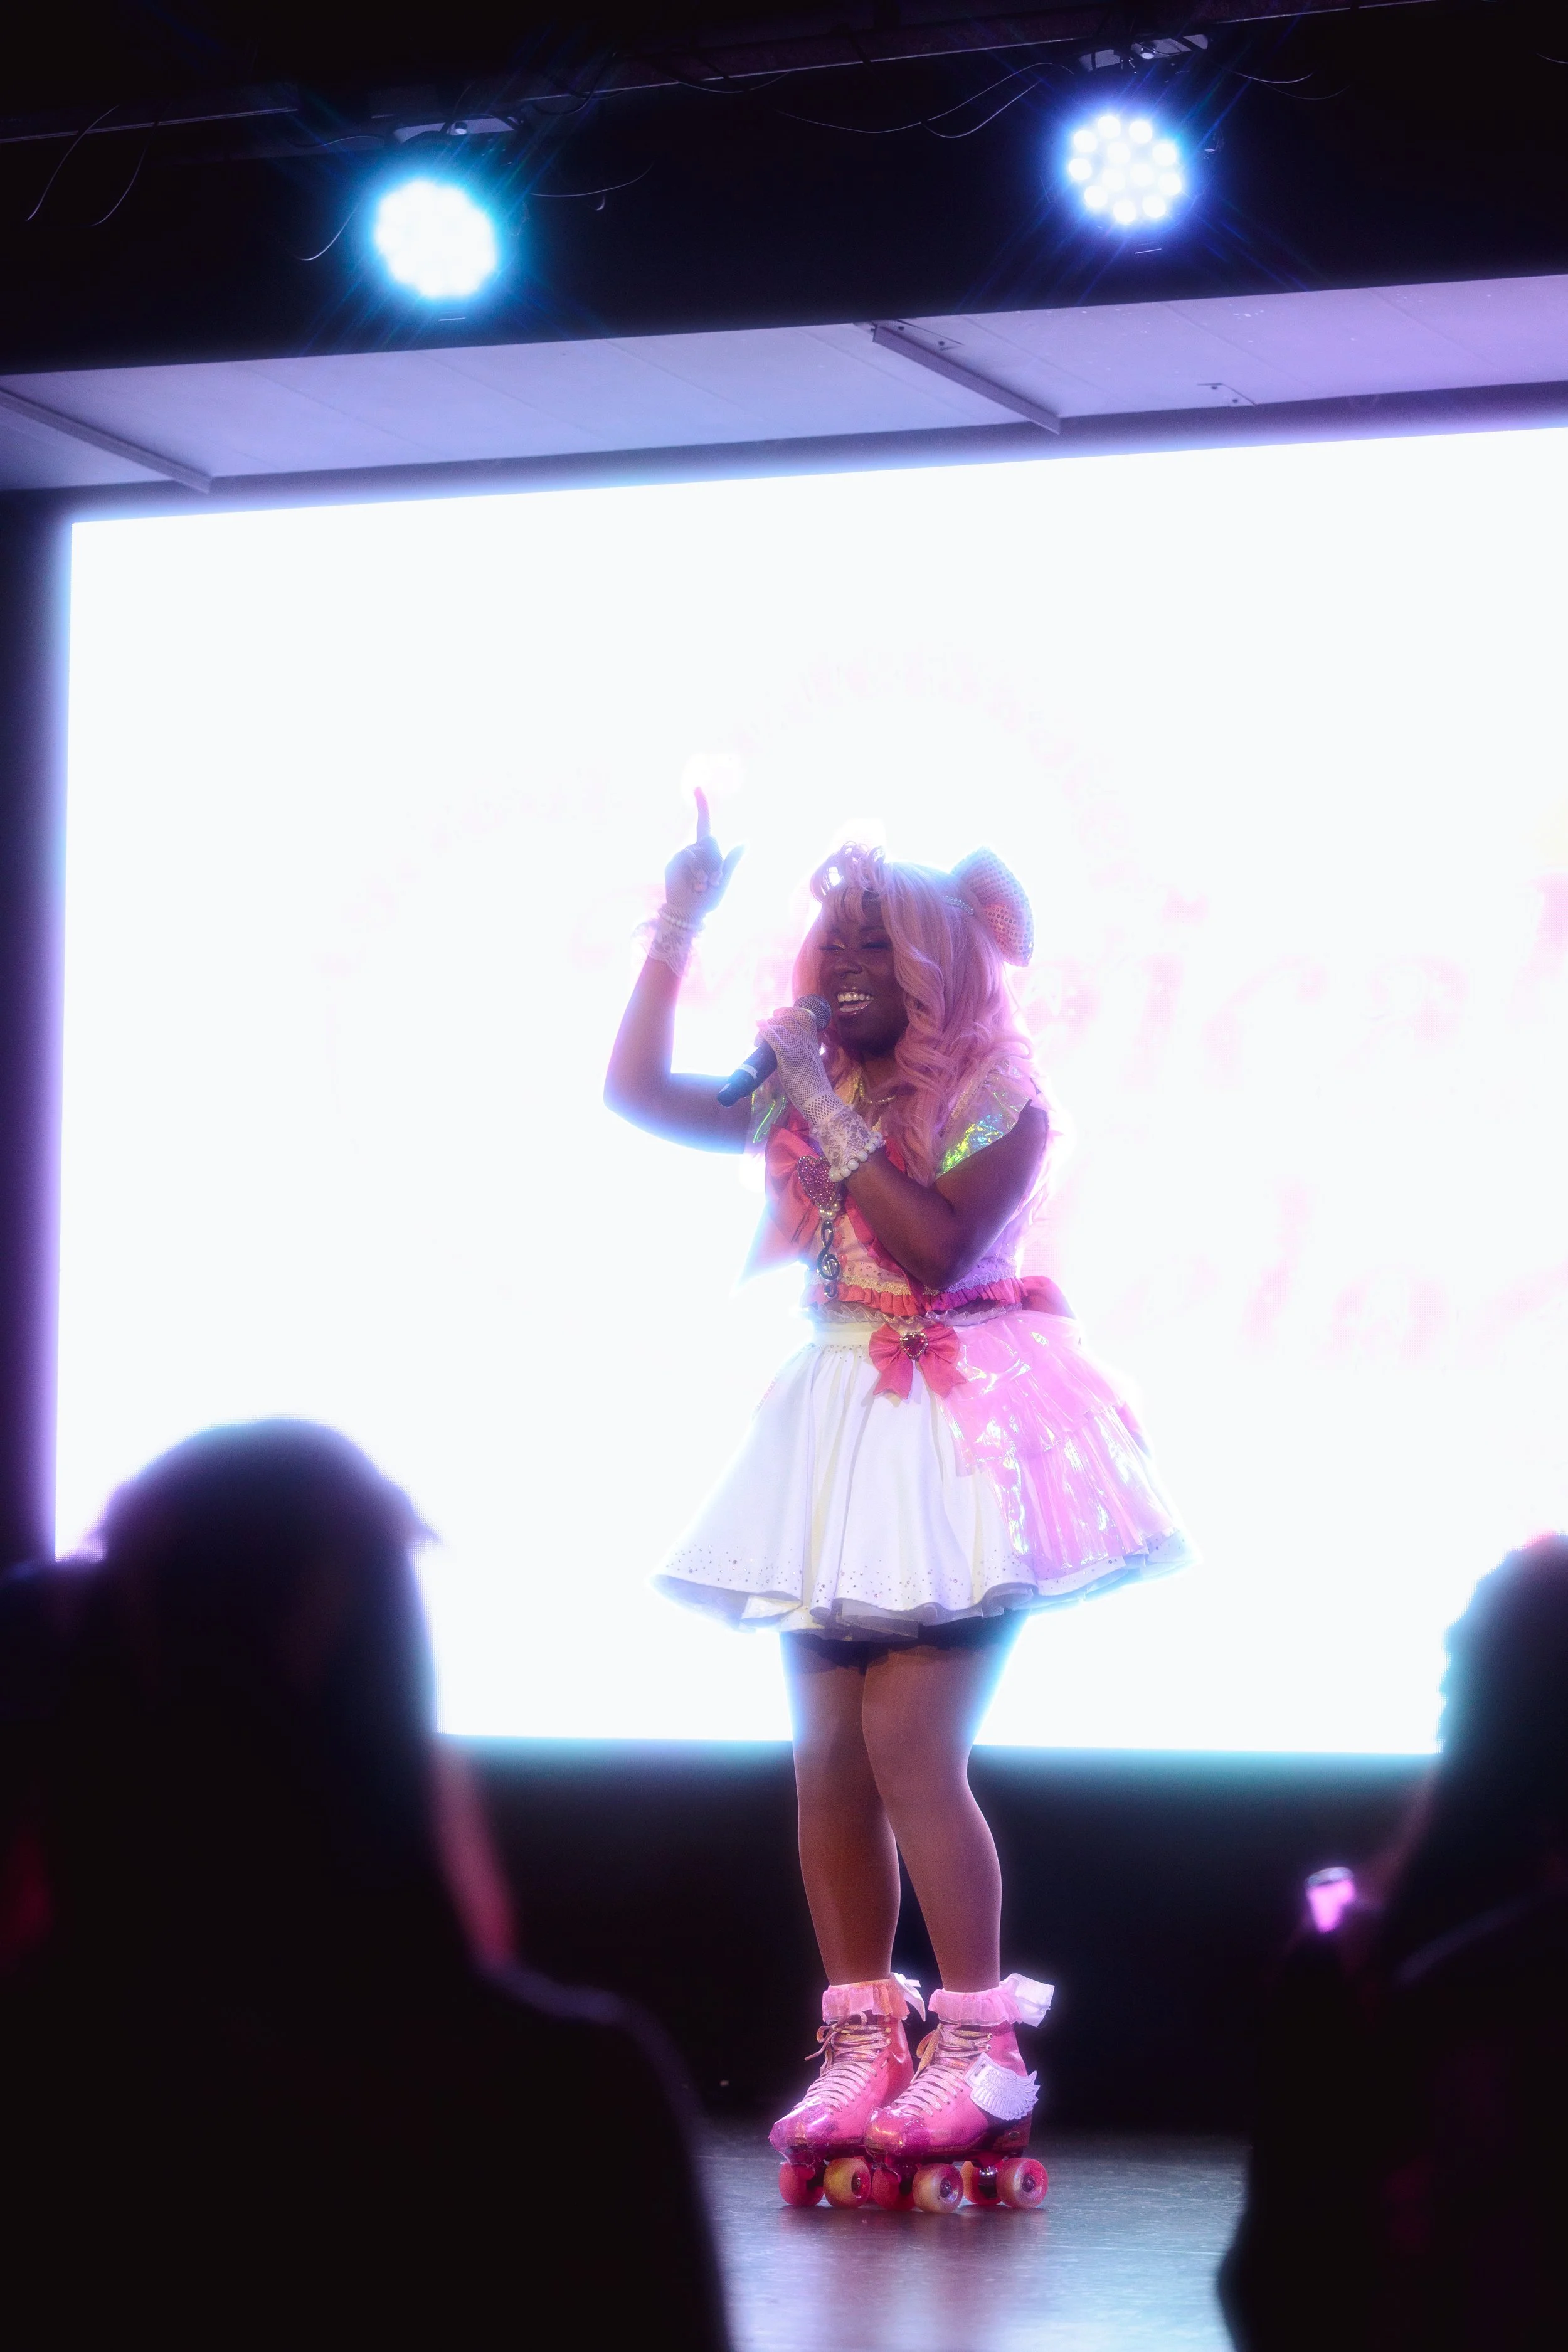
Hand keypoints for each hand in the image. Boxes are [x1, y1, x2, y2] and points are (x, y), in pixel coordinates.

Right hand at [663, 788, 742, 924]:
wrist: (688, 913)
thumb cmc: (707, 900)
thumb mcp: (724, 881)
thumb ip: (732, 862)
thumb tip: (745, 841)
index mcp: (706, 852)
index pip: (704, 825)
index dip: (701, 806)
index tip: (697, 788)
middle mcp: (693, 849)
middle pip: (711, 840)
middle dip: (717, 859)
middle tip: (714, 881)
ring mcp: (682, 855)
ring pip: (701, 849)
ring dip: (707, 870)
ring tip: (703, 886)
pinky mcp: (674, 862)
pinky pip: (689, 857)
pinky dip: (697, 870)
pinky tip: (697, 884)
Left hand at [756, 1005, 834, 1119]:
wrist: (818, 1098)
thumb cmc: (813, 1086)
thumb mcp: (810, 1063)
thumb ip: (801, 1054)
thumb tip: (786, 1055)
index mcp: (813, 1042)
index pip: (806, 1016)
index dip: (791, 1010)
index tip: (778, 1014)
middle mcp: (805, 1040)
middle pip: (787, 1019)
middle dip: (772, 1022)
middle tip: (762, 1034)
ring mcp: (797, 1047)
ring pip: (779, 1026)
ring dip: (765, 1029)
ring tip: (758, 1041)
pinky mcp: (787, 1056)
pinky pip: (773, 1038)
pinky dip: (764, 1031)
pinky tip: (759, 1029)